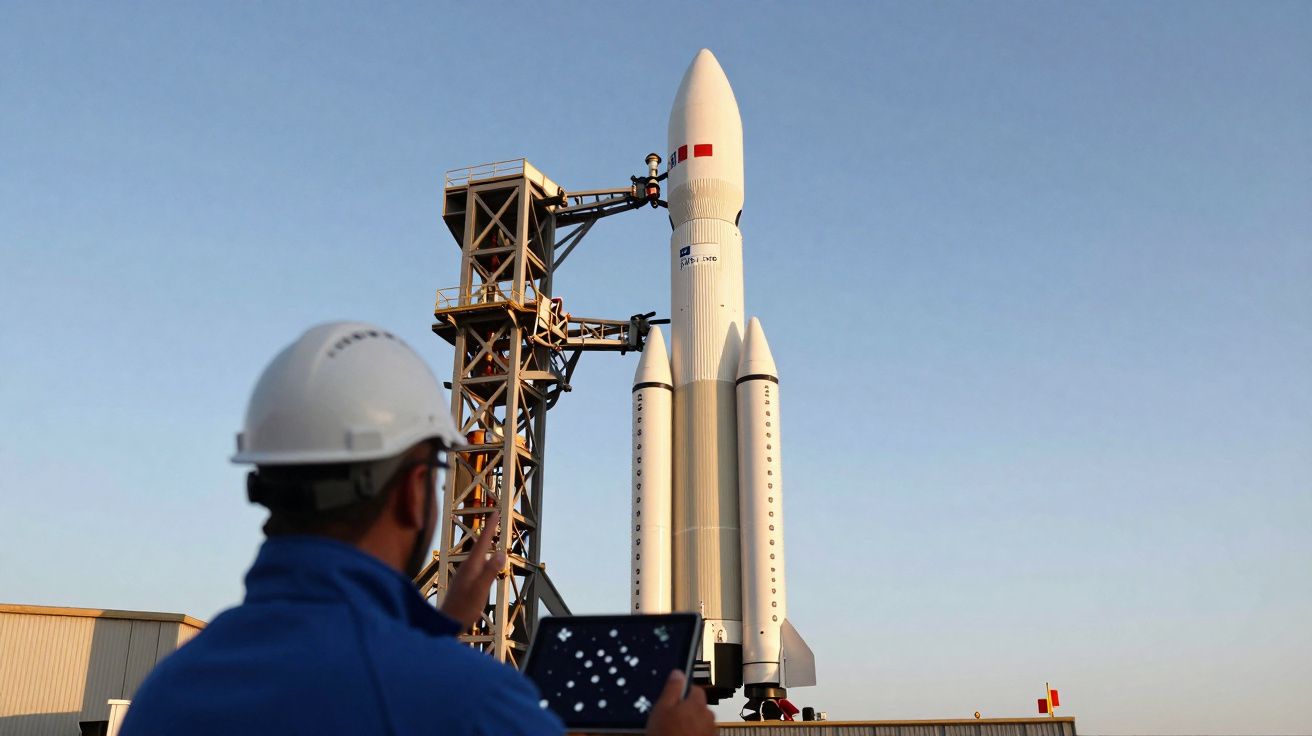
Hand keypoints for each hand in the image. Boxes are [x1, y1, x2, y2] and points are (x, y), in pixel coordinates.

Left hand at [440, 511, 505, 628]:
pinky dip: (485, 557)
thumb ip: (490, 572)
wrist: (446, 624)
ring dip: (486, 544)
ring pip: (478, 555)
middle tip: (495, 519)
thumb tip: (500, 554)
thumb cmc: (463, 609)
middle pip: (480, 545)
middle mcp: (466, 567)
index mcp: (471, 566)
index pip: (482, 542)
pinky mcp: (465, 583)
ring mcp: (464, 575)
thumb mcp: (480, 591)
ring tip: (492, 536)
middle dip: (488, 532)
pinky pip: (478, 564)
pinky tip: (486, 561)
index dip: (490, 527)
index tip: (496, 512)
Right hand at [645, 670, 714, 735]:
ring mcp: (710, 732)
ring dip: (692, 725)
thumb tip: (679, 673)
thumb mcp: (662, 709)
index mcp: (697, 704)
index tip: (674, 702)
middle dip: (688, 711)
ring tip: (676, 733)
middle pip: (699, 707)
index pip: (695, 689)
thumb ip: (672, 689)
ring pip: (701, 723)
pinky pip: (702, 735)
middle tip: (671, 720)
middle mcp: (708, 717)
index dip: (683, 694)